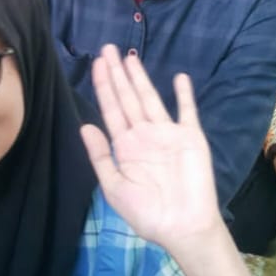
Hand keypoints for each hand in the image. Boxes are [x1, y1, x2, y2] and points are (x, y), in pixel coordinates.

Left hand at [81, 46, 222, 254]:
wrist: (183, 227)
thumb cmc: (147, 213)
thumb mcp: (114, 187)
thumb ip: (100, 156)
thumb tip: (85, 126)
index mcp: (125, 146)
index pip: (111, 108)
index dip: (104, 85)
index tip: (96, 63)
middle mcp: (144, 134)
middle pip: (127, 97)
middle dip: (116, 74)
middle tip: (107, 48)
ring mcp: (168, 134)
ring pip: (150, 99)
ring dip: (140, 78)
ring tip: (130, 56)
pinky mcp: (190, 137)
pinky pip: (187, 111)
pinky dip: (184, 95)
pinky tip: (179, 77)